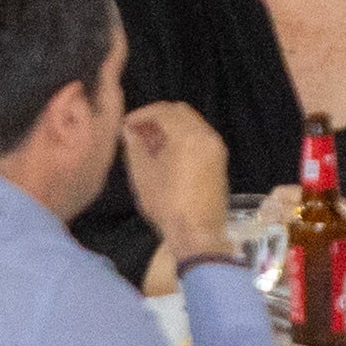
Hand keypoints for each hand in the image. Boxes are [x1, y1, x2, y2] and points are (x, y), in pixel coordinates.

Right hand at [120, 99, 235, 261]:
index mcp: (189, 136)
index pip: (164, 111)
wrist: (198, 234)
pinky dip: (182, 137)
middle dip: (157, 118)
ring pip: (191, 124)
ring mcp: (216, 147)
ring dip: (170, 127)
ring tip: (148, 143)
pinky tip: (165, 153)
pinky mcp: (219, 160)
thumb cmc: (167, 204)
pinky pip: (199, 137)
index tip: (126, 125)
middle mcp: (207, 135)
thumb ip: (135, 146)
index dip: (142, 114)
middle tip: (137, 131)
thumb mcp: (143, 174)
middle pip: (180, 113)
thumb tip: (129, 130)